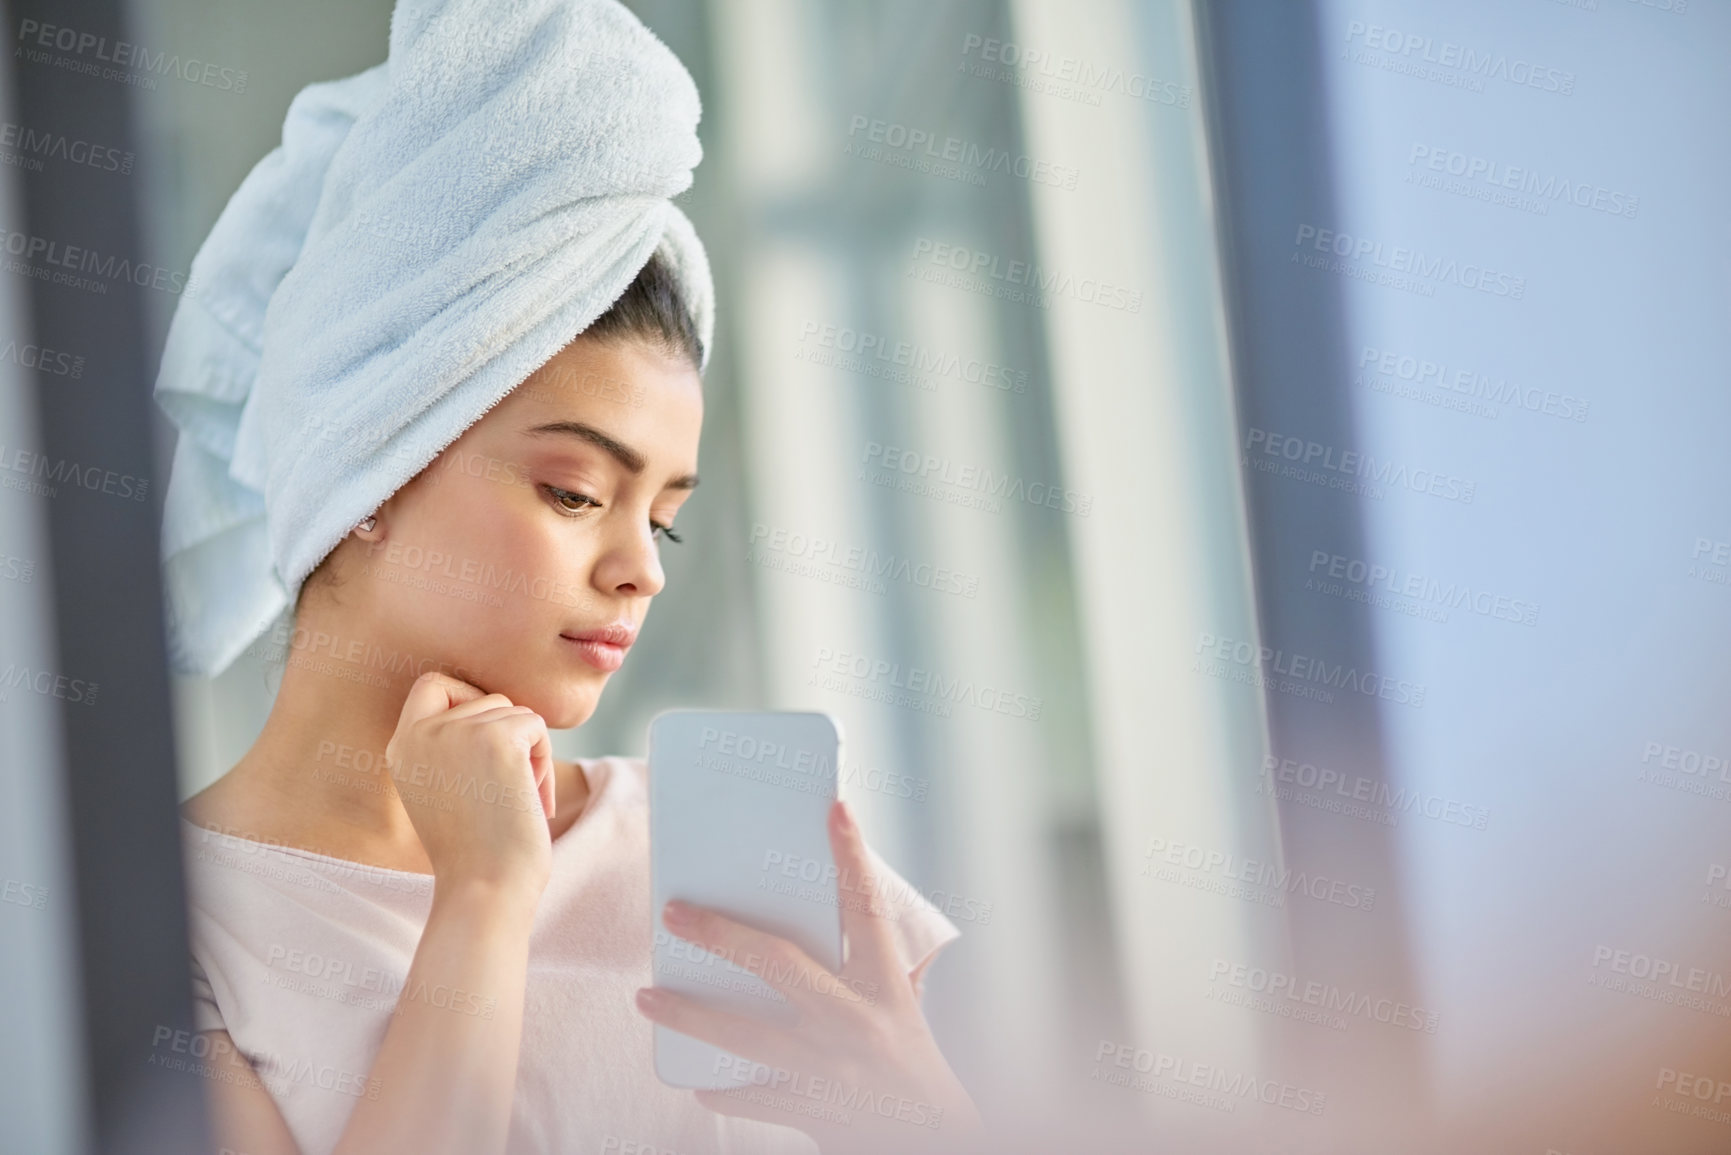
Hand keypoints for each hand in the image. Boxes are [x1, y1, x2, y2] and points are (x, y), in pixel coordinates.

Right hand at [384, 671, 555, 897]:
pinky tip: (532, 799)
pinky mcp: (497, 740)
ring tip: (519, 800)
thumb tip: (496, 707)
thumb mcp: (443, 789)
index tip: (487, 742)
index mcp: (402, 747)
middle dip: (509, 735)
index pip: (433, 684)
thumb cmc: (474, 851)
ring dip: (530, 752)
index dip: (467, 699)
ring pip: (514, 712)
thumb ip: (451, 746)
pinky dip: (543, 759)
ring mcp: (458, 733)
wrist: (485, 889)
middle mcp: (422, 733)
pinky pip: (536, 724)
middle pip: (486, 698)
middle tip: (511, 786)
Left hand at [634, 801, 985, 1154]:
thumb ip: (861, 966)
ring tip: (647, 998)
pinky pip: (752, 1095)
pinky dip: (723, 1090)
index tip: (833, 811)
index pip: (866, 908)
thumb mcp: (900, 1004)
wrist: (934, 1137)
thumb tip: (803, 922)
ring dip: (689, 1015)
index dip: (851, 856)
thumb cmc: (911, 1060)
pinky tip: (701, 1082)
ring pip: (744, 1033)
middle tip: (675, 912)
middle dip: (721, 934)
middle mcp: (856, 1018)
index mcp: (886, 983)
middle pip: (778, 962)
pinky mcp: (813, 1108)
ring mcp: (830, 1065)